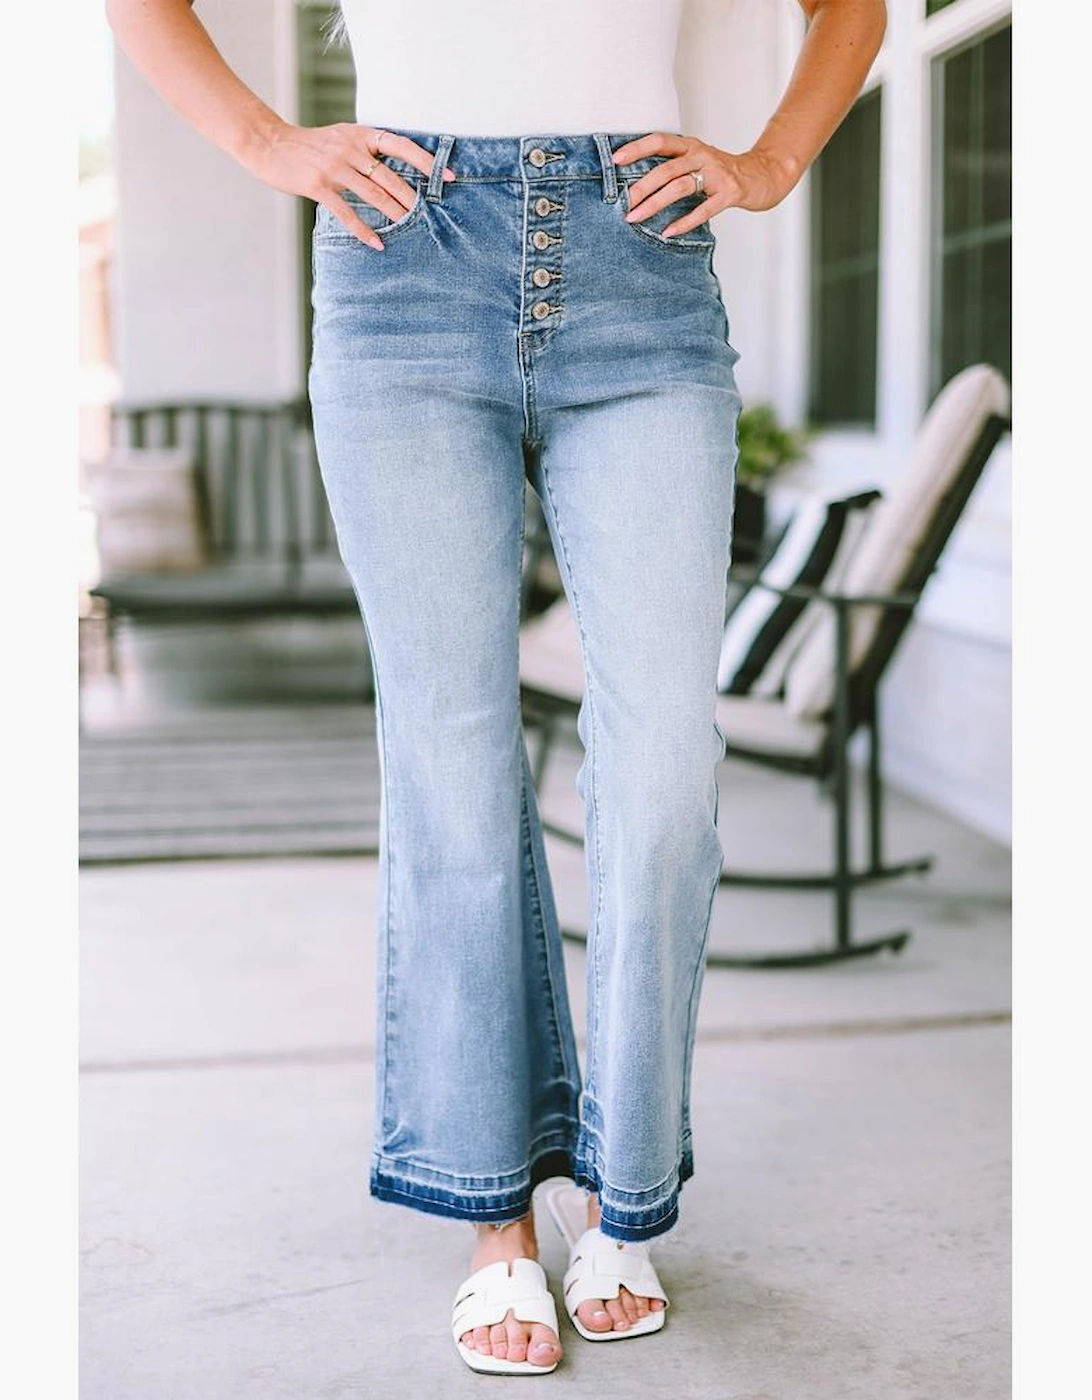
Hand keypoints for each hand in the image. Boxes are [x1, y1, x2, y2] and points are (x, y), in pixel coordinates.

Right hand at [241, 121, 454, 248]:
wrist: (270, 145)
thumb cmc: (310, 146)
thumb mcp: (342, 138)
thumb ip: (366, 150)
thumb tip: (396, 169)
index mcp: (360, 134)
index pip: (401, 145)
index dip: (426, 161)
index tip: (447, 177)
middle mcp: (350, 149)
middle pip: (390, 177)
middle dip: (413, 197)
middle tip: (432, 214)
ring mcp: (335, 167)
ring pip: (374, 195)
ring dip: (395, 214)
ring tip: (411, 229)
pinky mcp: (319, 186)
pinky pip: (347, 212)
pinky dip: (363, 230)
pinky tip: (377, 244)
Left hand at [611, 132, 801, 237]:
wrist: (763, 175)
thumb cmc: (722, 172)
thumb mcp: (697, 161)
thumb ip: (673, 167)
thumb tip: (636, 183)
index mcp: (691, 146)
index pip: (659, 141)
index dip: (637, 148)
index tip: (616, 160)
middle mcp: (701, 155)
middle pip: (666, 168)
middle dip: (641, 186)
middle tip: (623, 204)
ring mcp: (716, 174)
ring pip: (679, 186)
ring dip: (655, 204)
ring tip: (635, 218)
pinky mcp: (729, 193)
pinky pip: (703, 209)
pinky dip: (684, 222)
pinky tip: (668, 233)